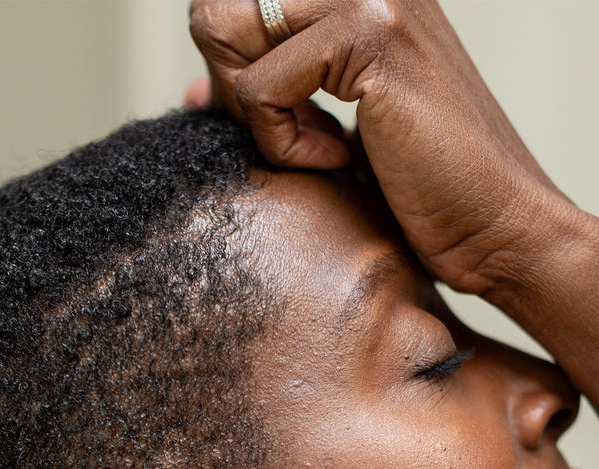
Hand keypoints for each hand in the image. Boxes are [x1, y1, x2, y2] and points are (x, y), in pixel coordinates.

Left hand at [189, 0, 562, 294]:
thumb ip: (274, 97)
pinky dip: (286, 146)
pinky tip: (344, 161)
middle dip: (234, 91)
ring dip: (259, 116)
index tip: (283, 128)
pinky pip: (259, 90)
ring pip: (224, 32)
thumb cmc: (422, 193)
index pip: (235, 7)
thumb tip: (192, 92)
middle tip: (298, 140)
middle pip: (216, 10)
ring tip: (325, 151)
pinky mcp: (370, 36)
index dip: (232, 75)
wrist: (495, 227)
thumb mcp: (332, 131)